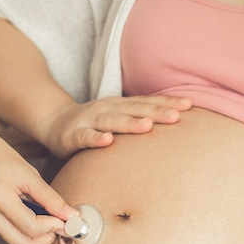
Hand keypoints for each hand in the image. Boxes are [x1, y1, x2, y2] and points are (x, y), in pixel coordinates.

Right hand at [0, 123, 78, 243]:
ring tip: (47, 216)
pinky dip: (25, 229)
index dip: (54, 226)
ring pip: (18, 243)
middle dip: (47, 239)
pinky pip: (10, 234)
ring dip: (37, 235)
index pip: (33, 228)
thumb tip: (71, 215)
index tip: (68, 218)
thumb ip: (50, 197)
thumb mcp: (28, 172)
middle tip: (59, 224)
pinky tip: (31, 211)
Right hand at [42, 95, 191, 157]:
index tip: (190, 105)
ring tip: (147, 126)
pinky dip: (96, 139)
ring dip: (129, 123)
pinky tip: (108, 141)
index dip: (167, 103)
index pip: (147, 103)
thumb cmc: (94, 124)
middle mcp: (107, 108)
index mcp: (120, 105)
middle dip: (155, 112)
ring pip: (112, 121)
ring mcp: (89, 120)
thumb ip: (140, 120)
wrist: (54, 123)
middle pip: (134, 110)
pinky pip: (86, 137)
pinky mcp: (73, 135)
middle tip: (176, 116)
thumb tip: (176, 123)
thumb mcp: (118, 118)